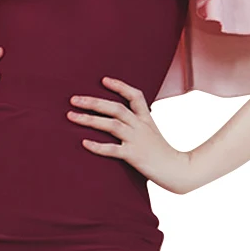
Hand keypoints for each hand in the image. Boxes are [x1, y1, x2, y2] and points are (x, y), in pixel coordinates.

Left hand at [66, 76, 193, 193]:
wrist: (178, 170)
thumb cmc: (163, 153)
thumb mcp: (152, 132)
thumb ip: (139, 123)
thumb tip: (122, 118)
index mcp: (146, 119)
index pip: (135, 95)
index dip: (119, 86)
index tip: (103, 80)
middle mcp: (140, 126)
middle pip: (116, 108)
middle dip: (93, 102)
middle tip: (73, 99)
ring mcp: (137, 140)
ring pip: (112, 125)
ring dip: (90, 119)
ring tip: (71, 116)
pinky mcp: (134, 156)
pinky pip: (113, 149)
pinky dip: (98, 146)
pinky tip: (84, 142)